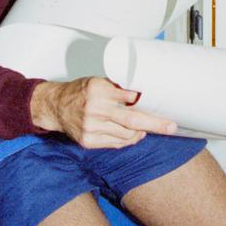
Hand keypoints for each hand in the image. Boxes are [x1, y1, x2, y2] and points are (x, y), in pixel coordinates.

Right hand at [30, 76, 176, 148]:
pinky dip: (128, 140)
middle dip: (154, 124)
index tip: (161, 105)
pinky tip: (133, 135)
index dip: (145, 103)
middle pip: (131, 119)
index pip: (129, 97)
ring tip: (147, 129)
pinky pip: (115, 143)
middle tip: (171, 126)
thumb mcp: (98, 82)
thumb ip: (118, 88)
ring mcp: (91, 127)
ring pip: (125, 134)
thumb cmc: (80, 92)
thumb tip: (143, 93)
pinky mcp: (88, 141)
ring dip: (140, 132)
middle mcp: (94, 109)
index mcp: (98, 89)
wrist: (55, 106)